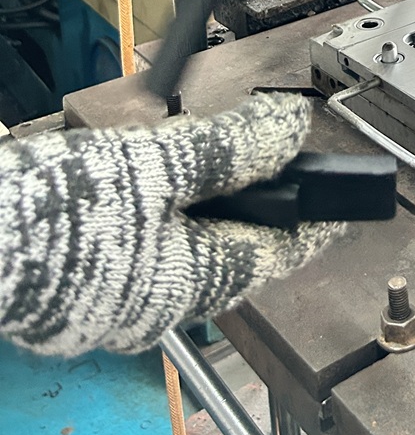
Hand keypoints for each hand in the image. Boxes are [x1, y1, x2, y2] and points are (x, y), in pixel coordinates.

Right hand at [0, 94, 339, 355]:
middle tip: (274, 160)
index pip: (279, 251)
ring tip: (208, 158)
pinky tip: (139, 178)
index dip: (313, 217)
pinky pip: (136, 245)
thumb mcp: (154, 167)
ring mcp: (113, 300)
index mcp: (190, 284)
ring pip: (180, 245)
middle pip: (229, 248)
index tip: (341, 199)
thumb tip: (289, 130)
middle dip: (253, 201)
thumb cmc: (52, 218)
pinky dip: (152, 209)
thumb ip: (228, 149)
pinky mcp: (76, 283)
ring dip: (199, 201)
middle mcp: (156, 305)